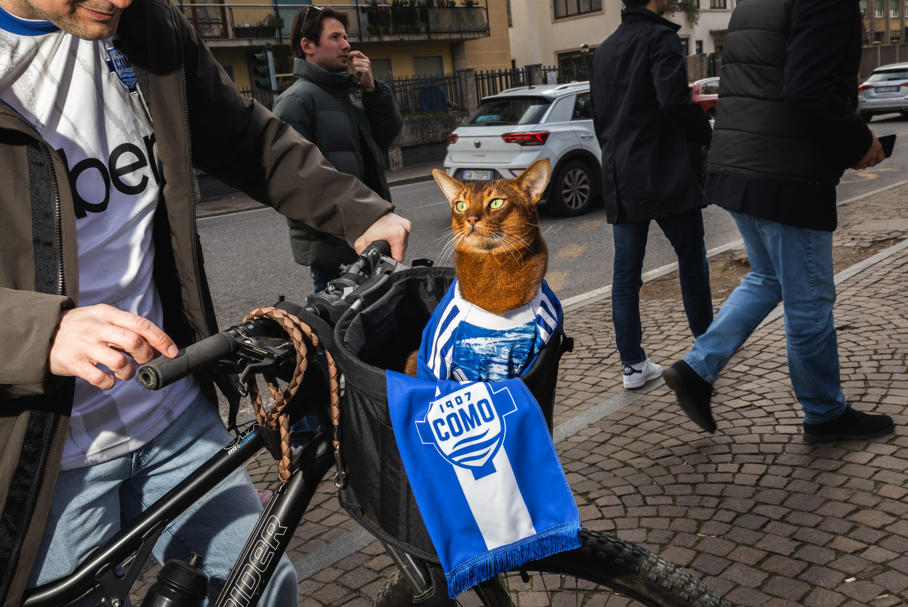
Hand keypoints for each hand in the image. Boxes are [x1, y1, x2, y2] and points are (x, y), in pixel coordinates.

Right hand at [48, 304, 178, 389]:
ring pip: (120, 363)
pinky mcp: (74, 364)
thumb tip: (158, 345)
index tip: (172, 352)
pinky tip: (108, 379)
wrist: (42, 335)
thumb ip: (128, 329)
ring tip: (125, 373)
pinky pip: (101, 379)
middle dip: (145, 356)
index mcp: (107, 314)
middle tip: (143, 361)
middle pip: (134, 342)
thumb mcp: (103, 318)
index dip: (161, 339)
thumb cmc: (82, 328)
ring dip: (129, 373)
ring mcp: (85, 346)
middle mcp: (97, 328)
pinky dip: (110, 383)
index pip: (141, 324)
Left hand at [349, 50, 374, 91]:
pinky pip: (356, 69)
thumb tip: (350, 55)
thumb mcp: (358, 65)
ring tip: (358, 71)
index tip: (348, 57)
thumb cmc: (362, 74)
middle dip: (352, 65)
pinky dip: (356, 72)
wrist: (368, 82)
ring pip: (354, 64)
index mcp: (365, 58)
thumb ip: (355, 60)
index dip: (351, 53)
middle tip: (356, 69)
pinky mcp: (365, 70)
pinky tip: (359, 74)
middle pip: (354, 59)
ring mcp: (367, 65)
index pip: (358, 52)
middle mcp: (367, 61)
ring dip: (354, 68)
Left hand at [355, 212, 410, 261]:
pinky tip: (388, 236)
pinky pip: (403, 237)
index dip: (389, 260)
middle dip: (392, 252)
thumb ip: (366, 259)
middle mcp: (404, 229)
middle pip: (401, 251)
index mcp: (398, 234)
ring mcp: (406, 225)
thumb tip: (368, 266)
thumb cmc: (365, 225)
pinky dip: (396, 239)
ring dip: (395, 245)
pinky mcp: (406, 223)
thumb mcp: (362, 246)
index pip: (399, 258)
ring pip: (403, 245)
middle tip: (382, 247)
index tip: (383, 256)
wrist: (365, 211)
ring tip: (384, 240)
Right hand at [853, 131, 885, 169]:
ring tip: (857, 160)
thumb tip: (870, 136)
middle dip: (869, 162)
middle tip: (864, 159)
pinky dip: (854, 165)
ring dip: (861, 164)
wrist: (850, 136)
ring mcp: (865, 160)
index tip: (875, 158)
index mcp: (878, 148)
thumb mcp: (868, 133)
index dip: (878, 159)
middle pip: (872, 164)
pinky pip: (856, 167)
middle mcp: (873, 155)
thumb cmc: (860, 132)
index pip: (881, 157)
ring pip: (864, 166)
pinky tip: (852, 161)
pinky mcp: (856, 164)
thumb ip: (871, 137)